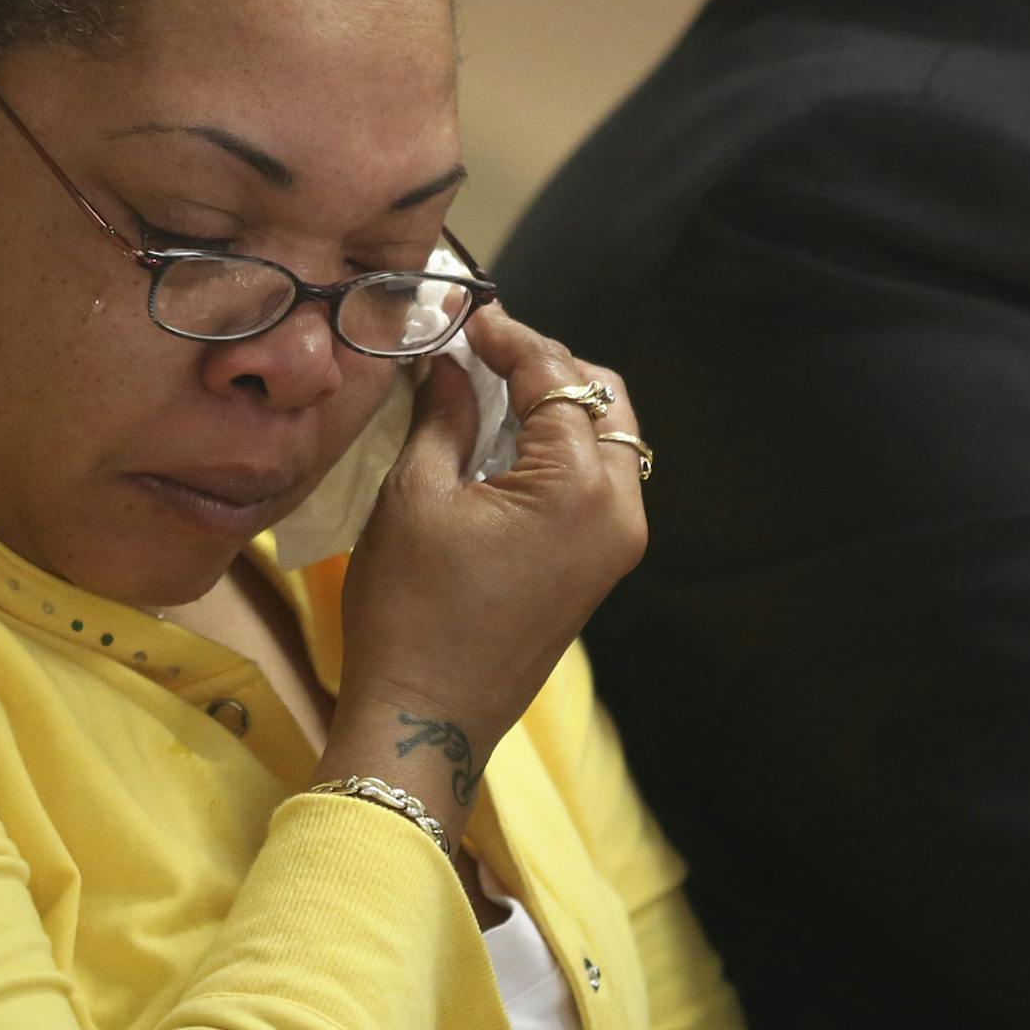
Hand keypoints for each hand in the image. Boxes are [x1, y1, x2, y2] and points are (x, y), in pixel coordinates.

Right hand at [318, 305, 647, 827]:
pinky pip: (596, 478)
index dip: (510, 336)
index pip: (556, 378)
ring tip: (486, 386)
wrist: (428, 716)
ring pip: (607, 437)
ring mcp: (617, 541)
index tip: (465, 312)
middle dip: (545, 363)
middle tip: (479, 348)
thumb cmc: (408, 608)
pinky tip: (501, 438)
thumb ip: (443, 414)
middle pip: (603, 398)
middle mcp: (620, 509)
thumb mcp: (415, 497)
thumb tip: (449, 361)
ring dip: (555, 403)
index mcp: (578, 486)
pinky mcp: (601, 564)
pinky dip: (559, 445)